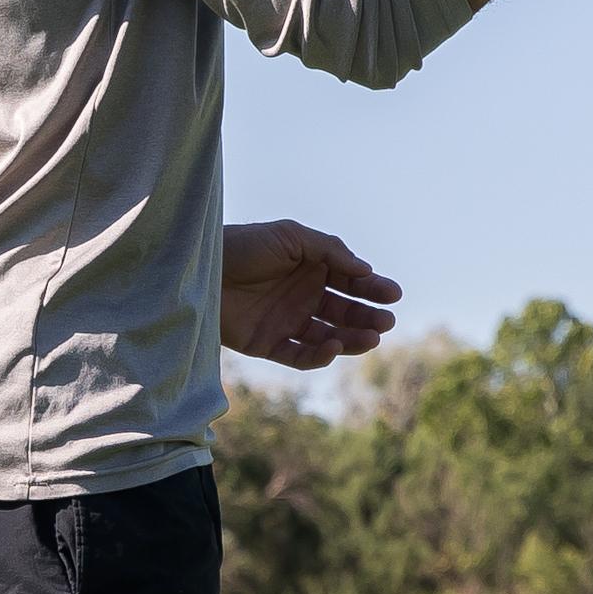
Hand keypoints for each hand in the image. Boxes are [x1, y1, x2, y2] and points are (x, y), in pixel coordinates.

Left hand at [219, 219, 400, 368]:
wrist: (199, 268)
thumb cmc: (244, 245)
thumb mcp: (291, 237)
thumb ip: (330, 251)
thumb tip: (366, 271)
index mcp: (312, 268)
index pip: (351, 282)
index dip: (373, 289)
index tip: (393, 295)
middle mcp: (303, 296)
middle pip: (345, 312)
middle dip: (368, 317)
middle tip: (386, 321)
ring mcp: (287, 321)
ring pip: (329, 336)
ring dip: (352, 339)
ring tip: (371, 338)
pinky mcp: (268, 344)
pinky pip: (300, 356)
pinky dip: (319, 355)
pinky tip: (333, 345)